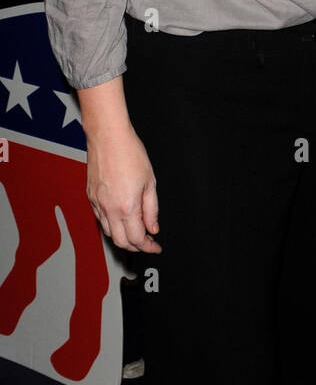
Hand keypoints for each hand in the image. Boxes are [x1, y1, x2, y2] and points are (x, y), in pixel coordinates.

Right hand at [86, 126, 160, 253]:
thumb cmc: (130, 153)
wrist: (108, 137)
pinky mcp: (90, 197)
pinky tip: (121, 218)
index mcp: (126, 206)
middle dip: (135, 247)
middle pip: (120, 241)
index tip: (156, 247)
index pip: (137, 238)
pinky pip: (100, 219)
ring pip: (108, 232)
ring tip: (136, 231)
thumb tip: (153, 227)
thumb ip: (152, 209)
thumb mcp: (150, 182)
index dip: (148, 247)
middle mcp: (109, 209)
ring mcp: (97, 204)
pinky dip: (111, 225)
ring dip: (122, 237)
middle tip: (147, 243)